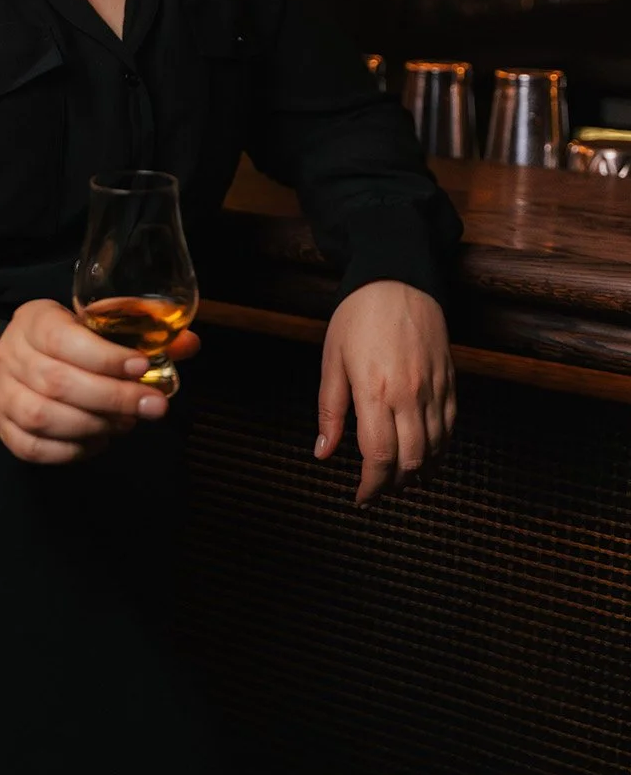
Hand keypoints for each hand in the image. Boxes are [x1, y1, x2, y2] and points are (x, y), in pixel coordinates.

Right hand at [0, 298, 200, 464]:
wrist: (16, 366)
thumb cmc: (67, 341)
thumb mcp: (96, 323)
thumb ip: (141, 332)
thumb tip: (189, 344)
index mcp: (35, 320)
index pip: (63, 338)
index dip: (105, 356)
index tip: (142, 366)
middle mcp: (12, 355)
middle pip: (57, 382)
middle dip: (113, 397)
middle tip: (152, 405)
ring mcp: (3, 395)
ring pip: (43, 417)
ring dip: (94, 424)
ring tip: (126, 423)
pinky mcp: (5, 430)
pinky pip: (35, 448)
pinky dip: (72, 449)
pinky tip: (100, 440)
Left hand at [314, 280, 455, 505]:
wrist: (398, 277)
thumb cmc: (358, 316)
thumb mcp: (332, 360)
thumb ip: (329, 411)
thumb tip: (323, 453)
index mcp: (375, 391)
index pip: (379, 457)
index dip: (371, 487)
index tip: (360, 497)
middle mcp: (410, 395)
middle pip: (411, 461)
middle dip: (393, 485)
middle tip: (377, 489)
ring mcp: (435, 389)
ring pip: (436, 450)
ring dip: (419, 473)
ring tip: (399, 478)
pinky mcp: (451, 381)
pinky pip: (451, 429)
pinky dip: (441, 451)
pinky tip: (427, 457)